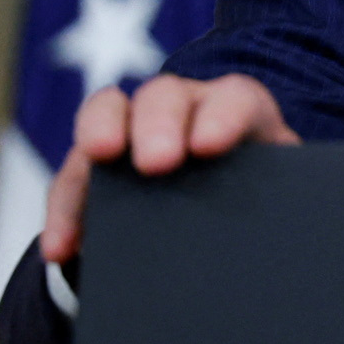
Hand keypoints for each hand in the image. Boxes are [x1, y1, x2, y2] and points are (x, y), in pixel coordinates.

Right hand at [40, 73, 298, 263]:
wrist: (233, 215)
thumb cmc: (263, 202)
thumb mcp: (277, 199)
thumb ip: (279, 207)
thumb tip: (282, 245)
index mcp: (239, 112)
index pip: (235, 100)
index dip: (223, 117)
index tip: (208, 147)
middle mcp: (184, 108)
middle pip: (165, 96)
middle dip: (158, 125)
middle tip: (156, 163)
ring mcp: (135, 126)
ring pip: (108, 114)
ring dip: (98, 138)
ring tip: (97, 162)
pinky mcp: (99, 162)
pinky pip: (74, 177)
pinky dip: (65, 210)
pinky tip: (60, 247)